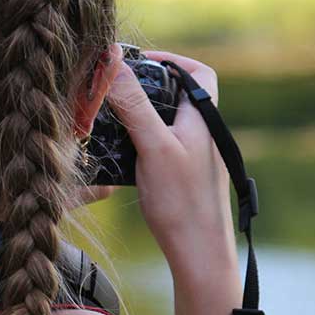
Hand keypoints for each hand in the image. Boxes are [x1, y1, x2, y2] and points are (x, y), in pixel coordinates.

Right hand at [105, 48, 240, 314]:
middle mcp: (203, 134)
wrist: (199, 254)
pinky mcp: (182, 178)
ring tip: (110, 118)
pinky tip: (120, 154)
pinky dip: (140, 142)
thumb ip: (134, 104)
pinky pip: (159, 146)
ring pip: (165, 122)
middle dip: (147, 88)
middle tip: (115, 89)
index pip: (198, 71)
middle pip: (177, 95)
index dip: (172, 60)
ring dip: (139, 116)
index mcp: (203, 118)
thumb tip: (112, 60)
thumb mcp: (153, 145)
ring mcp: (194, 156)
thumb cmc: (183, 201)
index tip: (139, 61)